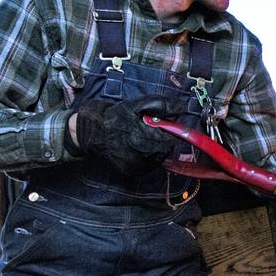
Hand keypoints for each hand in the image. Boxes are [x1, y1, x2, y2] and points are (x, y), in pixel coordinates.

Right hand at [72, 96, 186, 174]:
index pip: (168, 139)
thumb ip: (162, 105)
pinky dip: (150, 158)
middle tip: (154, 133)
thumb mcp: (138, 104)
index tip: (165, 128)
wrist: (93, 130)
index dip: (170, 133)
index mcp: (141, 134)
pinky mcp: (130, 170)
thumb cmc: (117, 116)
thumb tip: (181, 108)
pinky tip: (141, 149)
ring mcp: (134, 163)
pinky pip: (149, 166)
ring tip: (146, 140)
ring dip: (158, 150)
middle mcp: (137, 152)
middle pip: (164, 150)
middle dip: (163, 141)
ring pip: (158, 159)